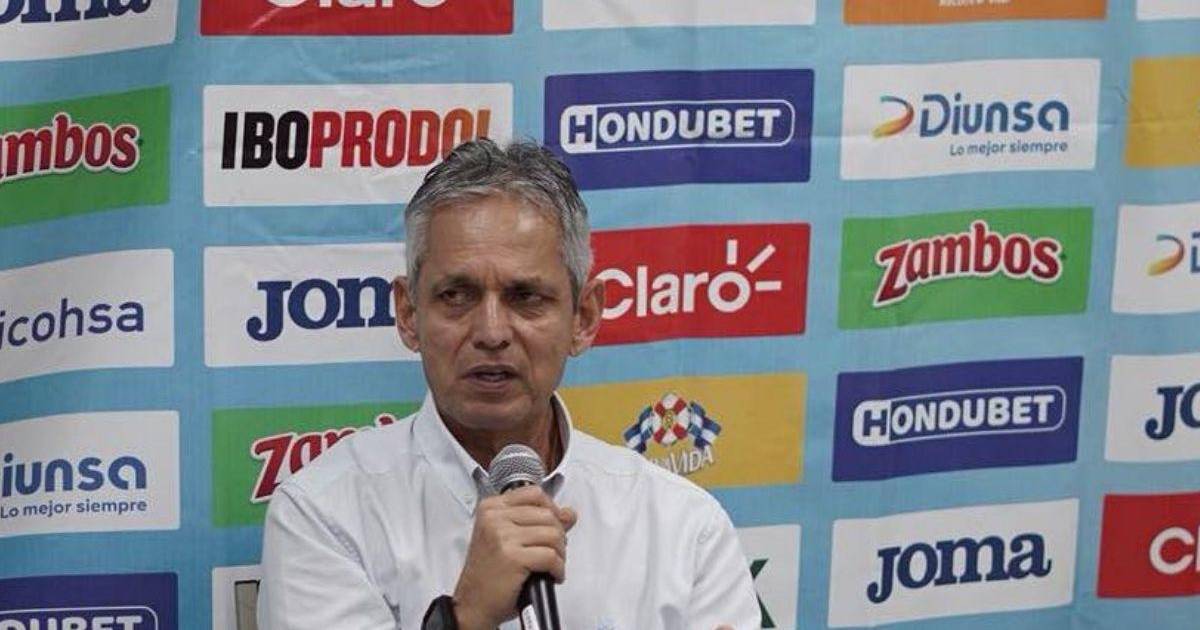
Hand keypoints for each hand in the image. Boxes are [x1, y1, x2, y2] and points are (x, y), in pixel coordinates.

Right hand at [452, 486, 576, 629]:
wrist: (473, 604)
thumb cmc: (488, 574)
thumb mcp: (508, 539)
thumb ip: (537, 521)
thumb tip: (568, 513)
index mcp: (491, 508)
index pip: (534, 494)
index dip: (551, 510)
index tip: (552, 525)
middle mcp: (494, 518)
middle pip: (548, 514)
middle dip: (558, 536)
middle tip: (552, 552)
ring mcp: (502, 536)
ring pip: (554, 534)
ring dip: (559, 554)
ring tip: (550, 565)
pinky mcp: (513, 557)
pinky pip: (552, 556)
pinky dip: (558, 569)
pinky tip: (551, 575)